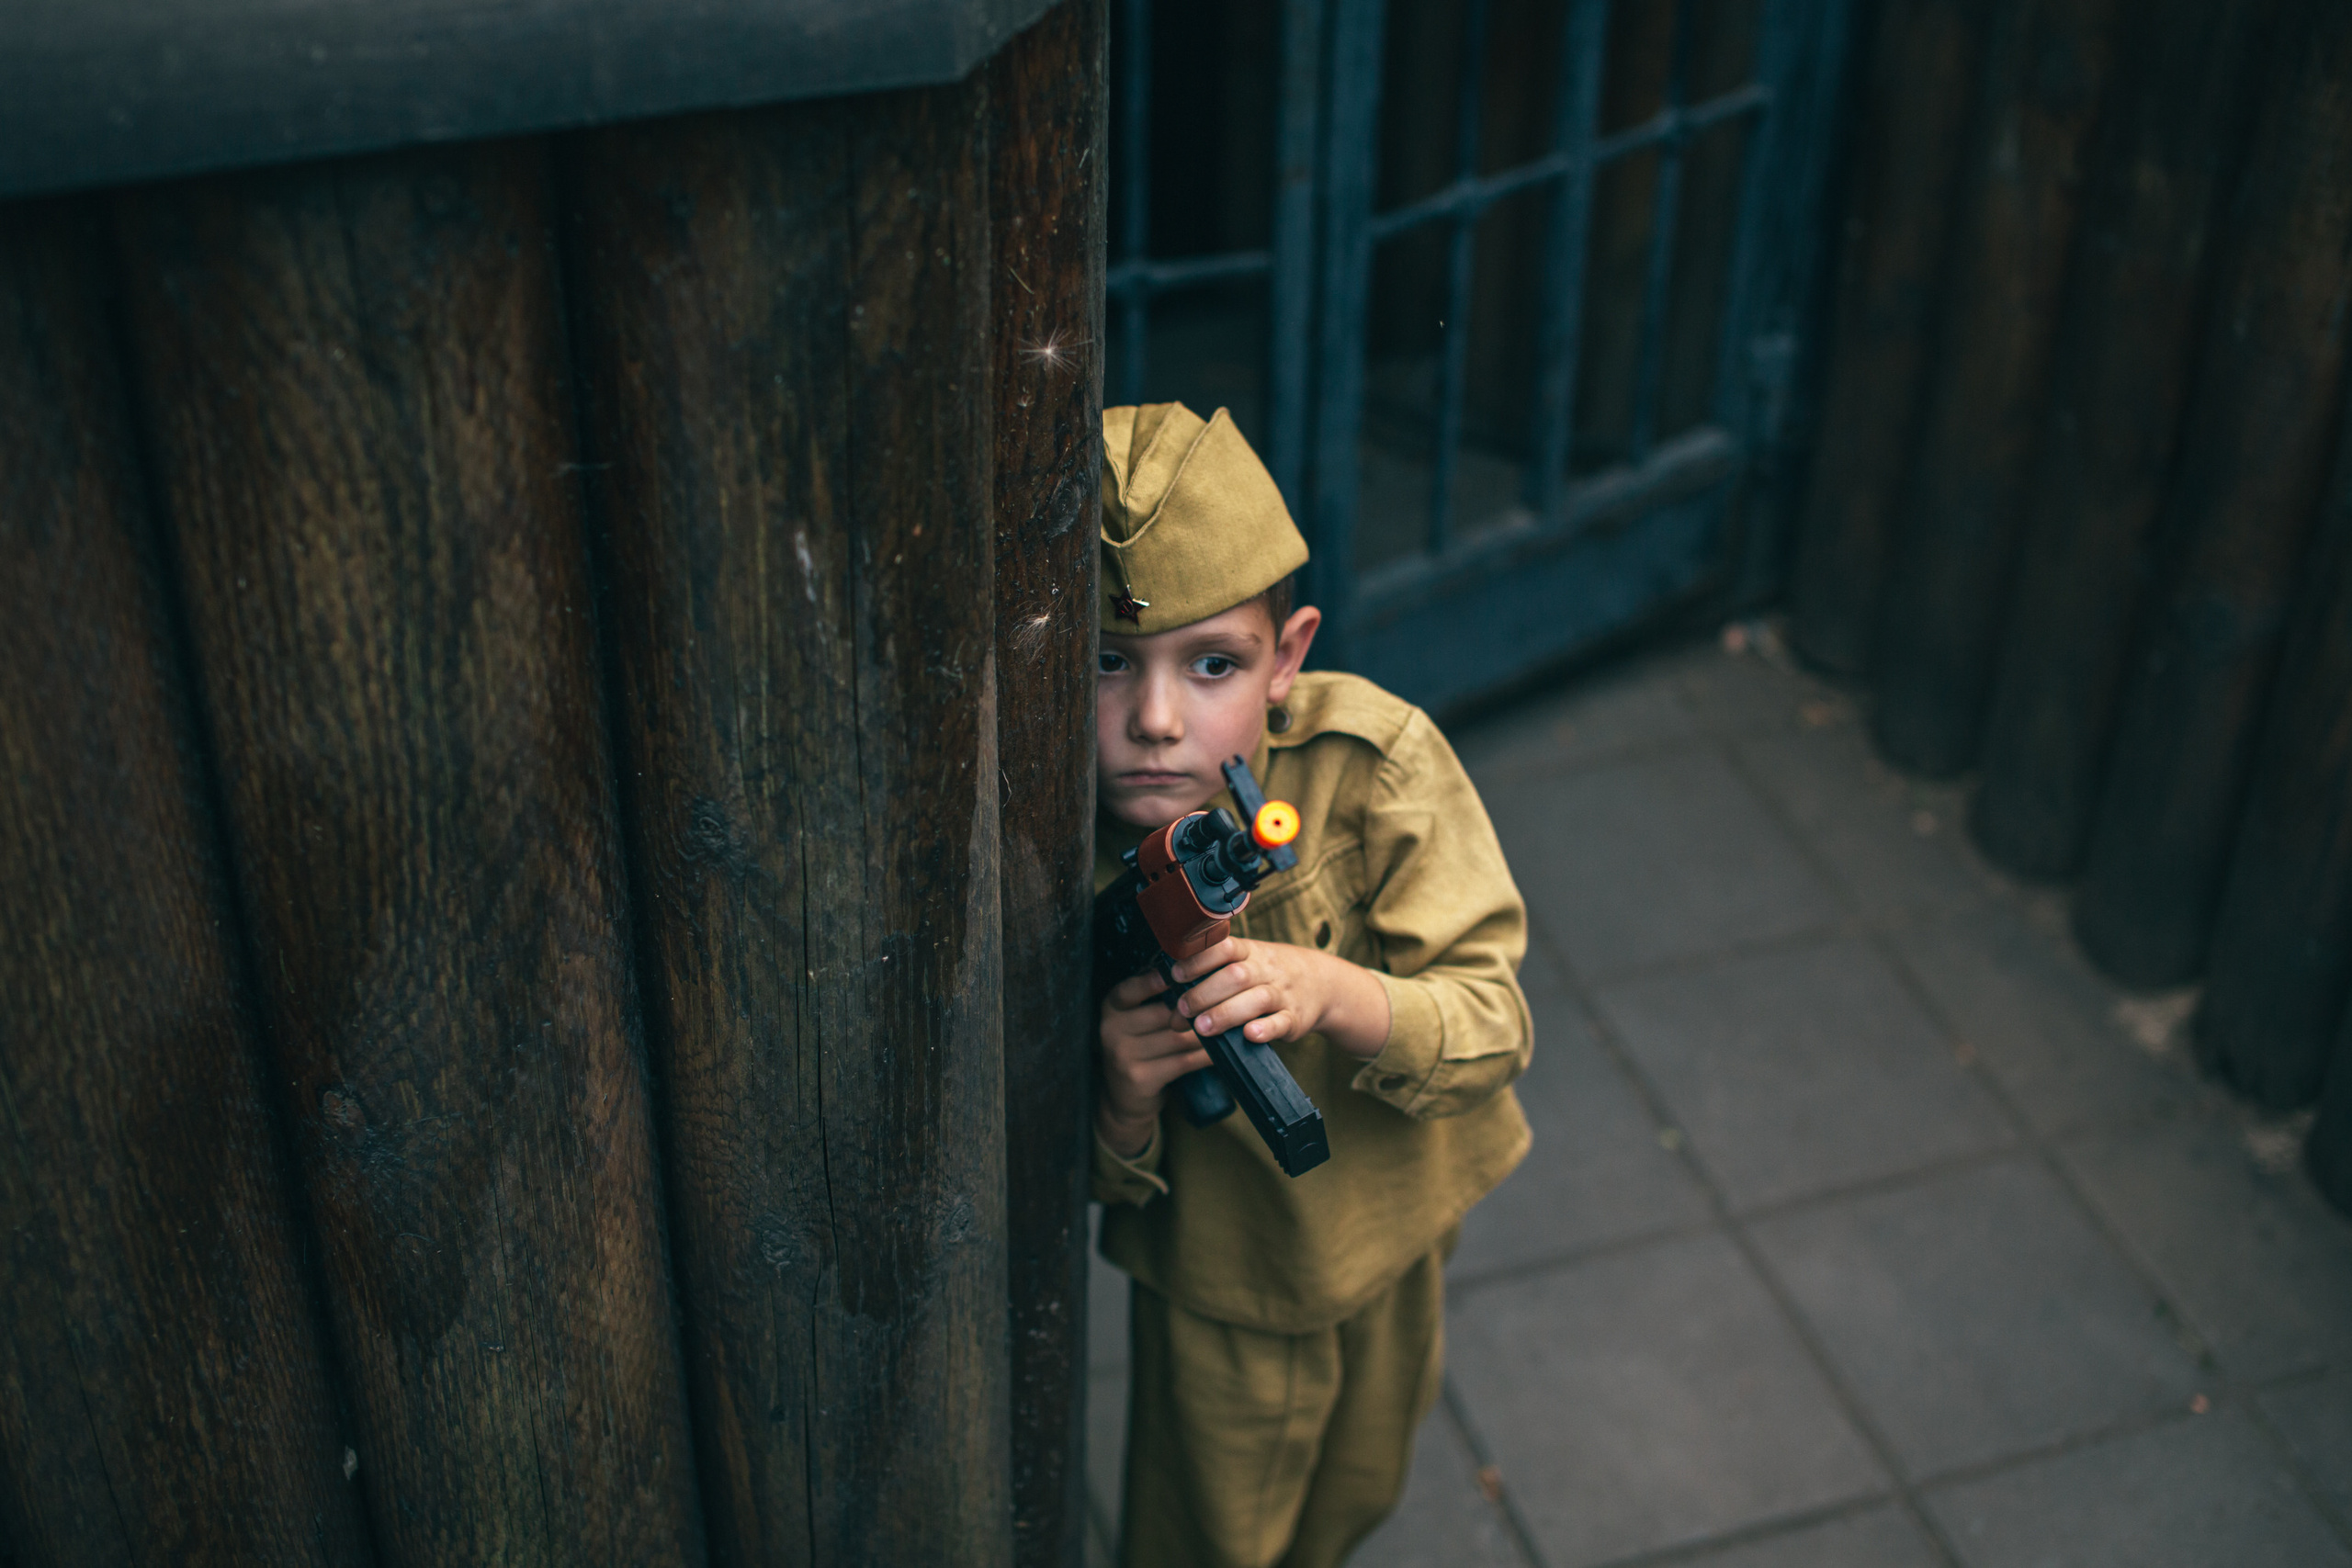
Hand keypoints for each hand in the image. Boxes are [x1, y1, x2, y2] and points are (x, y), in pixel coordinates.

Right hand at [1097, 971, 1211, 1156]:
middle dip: (1198, 1009)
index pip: (1133, 988)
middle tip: (1229, 998)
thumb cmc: (1142, 1046)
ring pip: (1178, 1038)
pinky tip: (1224, 1051)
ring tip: (1232, 1023)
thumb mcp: (1137, 1018)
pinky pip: (1183, 1062)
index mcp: (1111, 1007)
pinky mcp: (1140, 1078)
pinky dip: (1207, 1055)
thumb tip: (1195, 968)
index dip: (1158, 980)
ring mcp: (1123, 1055)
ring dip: (1208, 1032)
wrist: (1125, 1097)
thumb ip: (1156, 996)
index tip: (1187, 973)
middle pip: (1164, 1013)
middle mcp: (1111, 1029)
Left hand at [1167, 936, 1391, 1062]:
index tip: (1176, 974)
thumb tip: (1171, 981)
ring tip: (1202, 1027)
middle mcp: (1266, 970)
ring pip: (1256, 999)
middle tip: (1182, 1010)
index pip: (1224, 948)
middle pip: (1236, 975)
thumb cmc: (1270, 973)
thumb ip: (1216, 966)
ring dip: (1226, 1013)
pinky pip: (1282, 1022)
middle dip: (1205, 993)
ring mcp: (1282, 993)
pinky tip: (1249, 1034)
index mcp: (1251, 952)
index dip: (1198, 960)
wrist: (1322, 983)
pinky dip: (1266, 1029)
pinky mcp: (1295, 1018)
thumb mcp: (1249, 958)